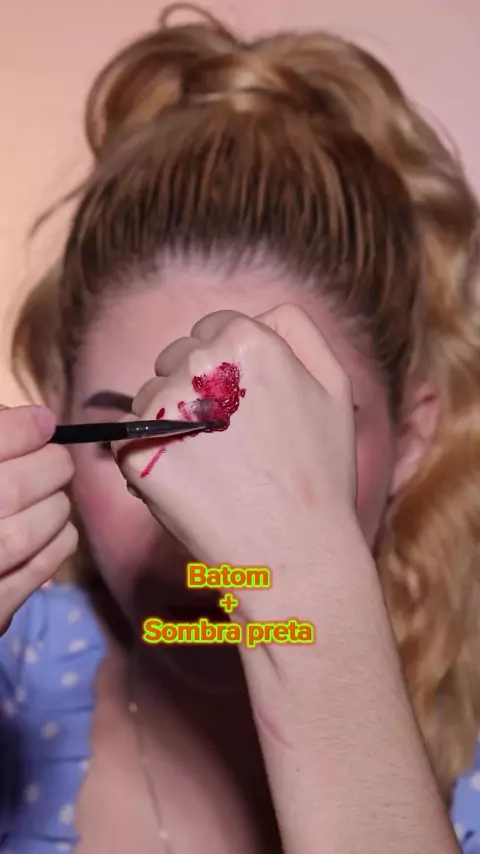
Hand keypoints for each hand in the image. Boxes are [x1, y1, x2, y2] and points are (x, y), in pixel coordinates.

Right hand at [0, 405, 76, 632]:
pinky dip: (57, 544)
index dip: (19, 430)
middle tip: (56, 461)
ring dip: (54, 507)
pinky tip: (59, 530)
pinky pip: (32, 574)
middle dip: (47, 467)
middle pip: (9, 490)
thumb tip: (29, 422)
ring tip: (54, 497)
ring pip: (24, 534)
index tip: (43, 422)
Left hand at [113, 305, 357, 614]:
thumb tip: (259, 313)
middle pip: (175, 358)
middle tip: (230, 440)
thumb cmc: (320, 473)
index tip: (242, 406)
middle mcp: (198, 363)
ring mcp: (163, 408)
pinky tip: (188, 483)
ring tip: (212, 466)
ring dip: (169, 422)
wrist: (294, 553)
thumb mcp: (334, 386)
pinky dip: (148, 456)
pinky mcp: (135, 451)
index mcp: (247, 340)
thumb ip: (298, 330)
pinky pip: (129, 436)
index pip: (212, 329)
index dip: (227, 368)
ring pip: (150, 397)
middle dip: (194, 388)